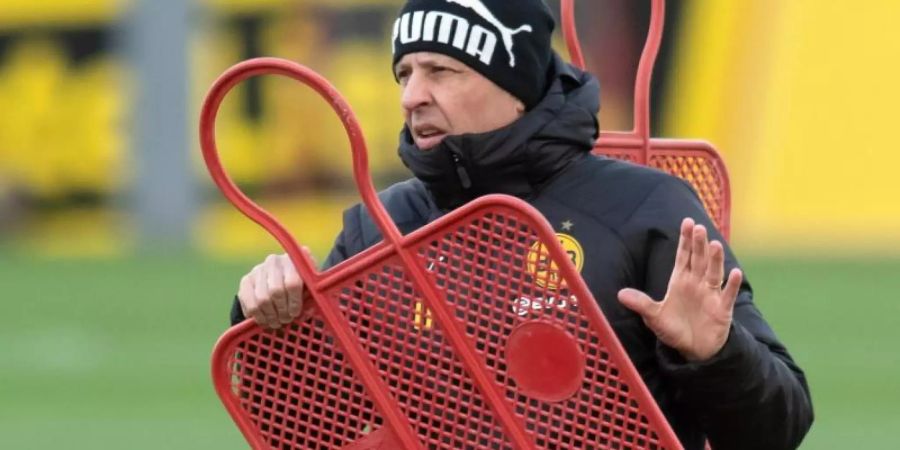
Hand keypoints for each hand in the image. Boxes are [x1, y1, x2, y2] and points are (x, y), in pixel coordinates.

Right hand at [238, 251, 308, 328]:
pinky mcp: (246, 280)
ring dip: (269, 316)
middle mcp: (274, 261)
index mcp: (294, 260)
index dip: (294, 302)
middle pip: (275, 291)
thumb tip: (305, 313)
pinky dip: (256, 315)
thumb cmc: (301, 286)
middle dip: (281, 311)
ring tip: (276, 323)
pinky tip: (264, 321)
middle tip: (285, 321)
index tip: (295, 314)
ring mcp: (258, 270)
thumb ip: (311, 299)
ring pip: (262, 299)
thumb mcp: (310, 290)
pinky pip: (248, 303)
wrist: (282, 278)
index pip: (292, 283)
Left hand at [617, 218, 742, 361]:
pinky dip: (731, 284)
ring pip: (713, 273)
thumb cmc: (674, 330)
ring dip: (715, 259)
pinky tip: (734, 272)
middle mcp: (696, 284)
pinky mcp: (722, 309)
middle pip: (698, 260)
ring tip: (714, 244)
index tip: (687, 222)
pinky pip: (727, 295)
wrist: (694, 350)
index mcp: (680, 281)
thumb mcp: (654, 317)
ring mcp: (710, 295)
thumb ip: (641, 304)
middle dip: (698, 244)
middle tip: (699, 228)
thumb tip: (620, 294)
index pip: (683, 256)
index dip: (685, 240)